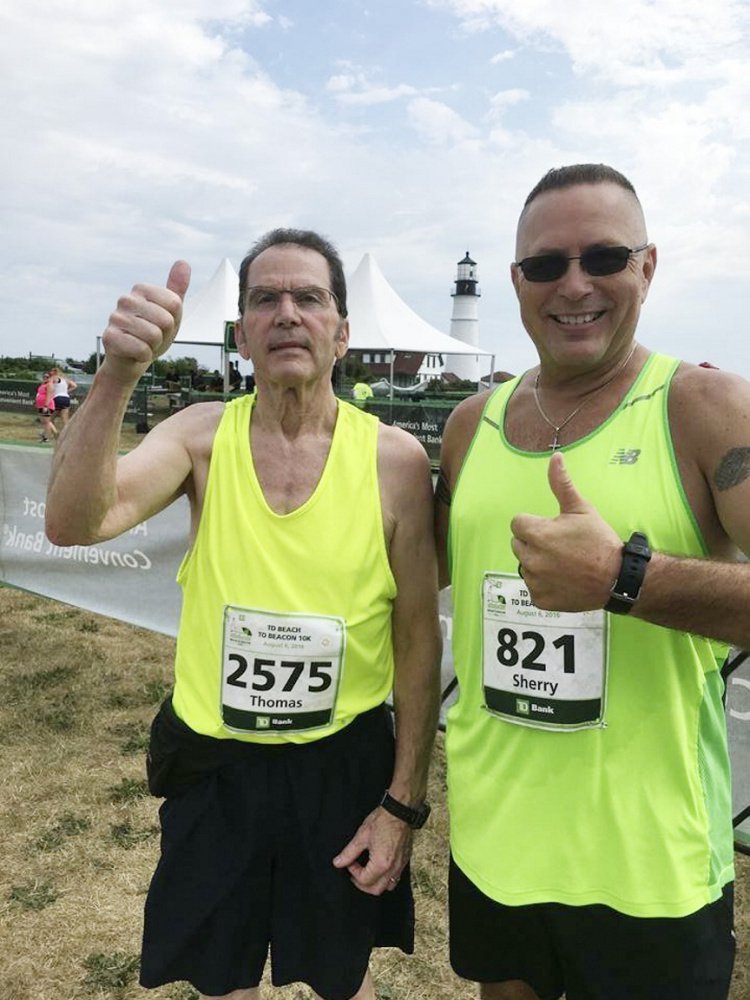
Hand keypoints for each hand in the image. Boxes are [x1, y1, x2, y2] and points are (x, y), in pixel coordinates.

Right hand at [101, 261, 190, 383]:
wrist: (131, 360)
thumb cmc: (152, 334)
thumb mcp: (170, 312)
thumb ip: (176, 289)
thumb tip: (183, 262)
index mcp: (141, 289)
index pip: (175, 304)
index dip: (174, 320)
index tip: (162, 325)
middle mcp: (126, 299)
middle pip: (166, 320)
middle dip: (164, 335)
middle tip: (153, 338)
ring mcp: (115, 317)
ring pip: (154, 336)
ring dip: (154, 347)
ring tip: (143, 344)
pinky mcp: (109, 337)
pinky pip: (142, 349)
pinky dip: (144, 356)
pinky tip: (134, 353)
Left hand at [332, 806, 411, 895]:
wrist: (400, 811)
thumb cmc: (382, 821)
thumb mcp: (362, 836)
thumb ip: (349, 853)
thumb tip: (337, 863)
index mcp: (381, 864)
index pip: (364, 880)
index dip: (353, 872)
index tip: (350, 862)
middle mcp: (392, 869)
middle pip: (376, 890)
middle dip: (362, 884)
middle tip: (355, 872)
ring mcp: (401, 866)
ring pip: (387, 887)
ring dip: (375, 883)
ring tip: (367, 871)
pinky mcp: (405, 861)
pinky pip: (396, 878)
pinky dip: (386, 878)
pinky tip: (379, 867)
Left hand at [510, 452, 621, 610]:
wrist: (618, 578)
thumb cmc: (599, 541)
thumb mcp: (581, 509)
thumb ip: (562, 484)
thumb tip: (555, 457)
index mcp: (536, 534)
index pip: (518, 523)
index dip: (535, 523)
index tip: (553, 529)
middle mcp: (530, 558)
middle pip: (518, 544)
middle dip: (534, 542)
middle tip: (560, 546)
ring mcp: (534, 581)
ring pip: (525, 566)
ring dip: (538, 563)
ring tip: (563, 563)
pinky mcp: (541, 600)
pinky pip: (534, 588)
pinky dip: (545, 585)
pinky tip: (564, 580)